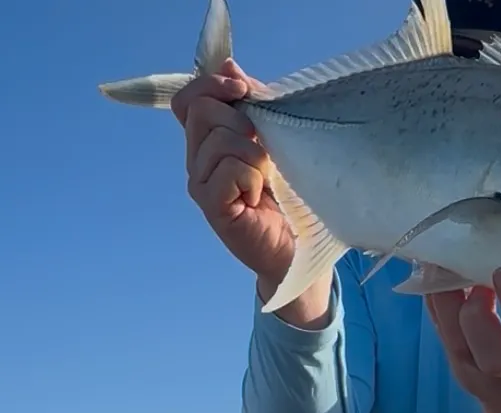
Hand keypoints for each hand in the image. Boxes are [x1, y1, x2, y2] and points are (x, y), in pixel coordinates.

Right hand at [170, 60, 293, 293]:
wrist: (299, 246)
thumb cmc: (290, 196)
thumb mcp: (275, 140)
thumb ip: (253, 104)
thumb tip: (229, 65)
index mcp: (209, 142)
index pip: (189, 99)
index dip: (211, 85)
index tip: (243, 88)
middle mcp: (198, 162)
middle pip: (202, 112)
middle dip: (242, 120)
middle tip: (264, 151)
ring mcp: (201, 186)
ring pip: (219, 140)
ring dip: (254, 154)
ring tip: (266, 179)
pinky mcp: (212, 207)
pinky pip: (228, 170)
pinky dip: (252, 178)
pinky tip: (259, 197)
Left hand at [427, 269, 500, 412]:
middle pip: (492, 356)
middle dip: (476, 312)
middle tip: (472, 275)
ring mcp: (483, 377)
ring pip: (456, 344)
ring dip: (446, 300)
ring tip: (443, 261)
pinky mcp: (457, 367)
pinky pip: (442, 332)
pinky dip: (436, 301)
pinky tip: (433, 273)